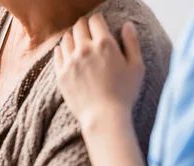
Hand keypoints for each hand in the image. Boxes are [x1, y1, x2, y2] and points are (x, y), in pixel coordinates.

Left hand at [54, 14, 143, 133]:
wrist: (103, 117)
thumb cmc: (124, 94)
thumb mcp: (136, 67)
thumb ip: (132, 42)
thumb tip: (127, 25)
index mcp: (105, 44)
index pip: (95, 20)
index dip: (97, 20)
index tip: (99, 25)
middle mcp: (85, 49)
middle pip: (79, 26)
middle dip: (84, 26)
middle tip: (87, 31)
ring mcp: (70, 62)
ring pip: (66, 38)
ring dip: (72, 36)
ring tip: (77, 41)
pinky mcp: (60, 74)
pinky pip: (57, 54)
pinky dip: (61, 49)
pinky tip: (65, 51)